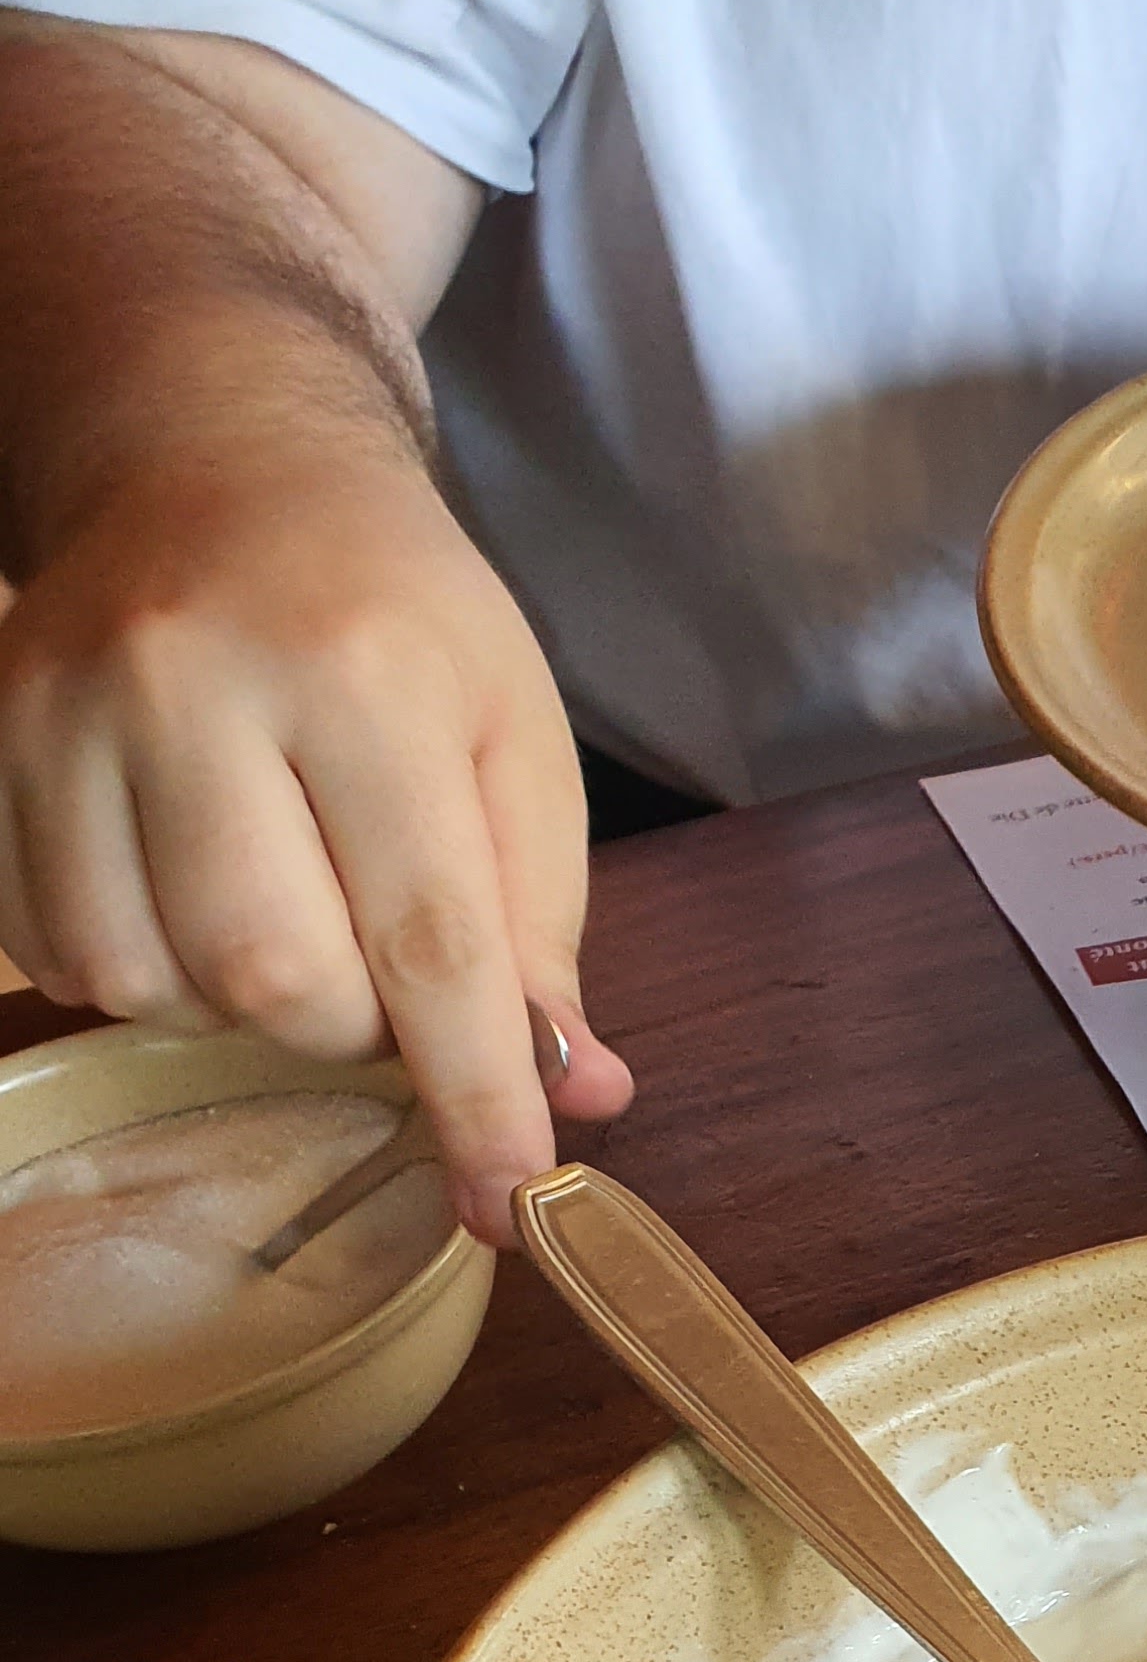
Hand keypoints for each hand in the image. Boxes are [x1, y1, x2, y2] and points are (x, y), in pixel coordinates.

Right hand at [0, 431, 630, 1240]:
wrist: (218, 463)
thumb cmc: (397, 616)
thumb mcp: (513, 742)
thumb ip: (543, 930)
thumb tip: (578, 1097)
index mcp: (367, 671)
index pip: (430, 937)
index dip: (476, 1091)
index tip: (510, 1198)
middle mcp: (196, 680)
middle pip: (272, 977)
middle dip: (348, 1031)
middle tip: (381, 981)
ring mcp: (66, 708)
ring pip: (150, 981)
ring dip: (237, 1007)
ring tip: (285, 917)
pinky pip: (53, 949)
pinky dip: (139, 973)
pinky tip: (188, 901)